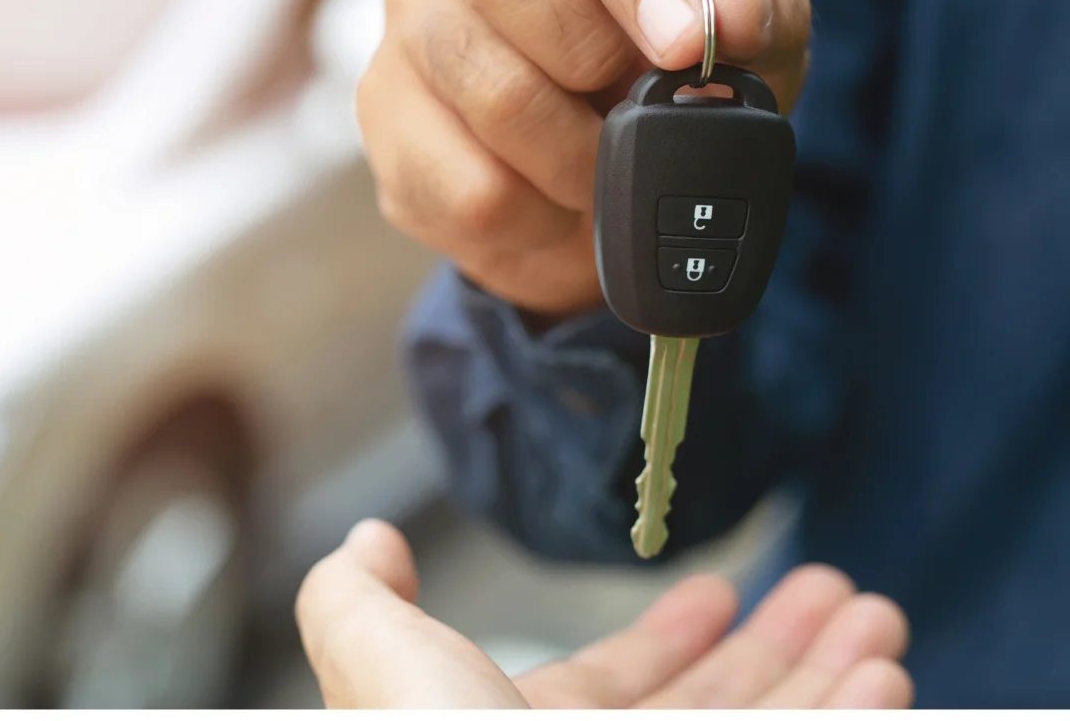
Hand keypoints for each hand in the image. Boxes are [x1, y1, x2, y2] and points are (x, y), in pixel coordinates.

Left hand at [295, 519, 912, 708]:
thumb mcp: (380, 666)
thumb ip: (358, 602)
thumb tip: (371, 540)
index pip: (608, 689)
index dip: (666, 639)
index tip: (717, 592)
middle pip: (710, 713)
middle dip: (775, 649)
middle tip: (832, 591)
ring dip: (830, 676)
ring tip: (875, 618)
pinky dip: (852, 719)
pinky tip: (884, 682)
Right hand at [356, 0, 810, 314]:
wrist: (587, 194)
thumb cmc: (657, 87)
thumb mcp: (743, 48)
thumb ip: (762, 8)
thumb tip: (731, 0)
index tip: (682, 43)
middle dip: (587, 50)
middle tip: (630, 105)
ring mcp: (408, 27)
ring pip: (489, 88)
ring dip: (576, 157)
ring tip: (602, 169)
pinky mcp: (385, 122)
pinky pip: (470, 189)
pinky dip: (538, 219)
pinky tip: (551, 205)